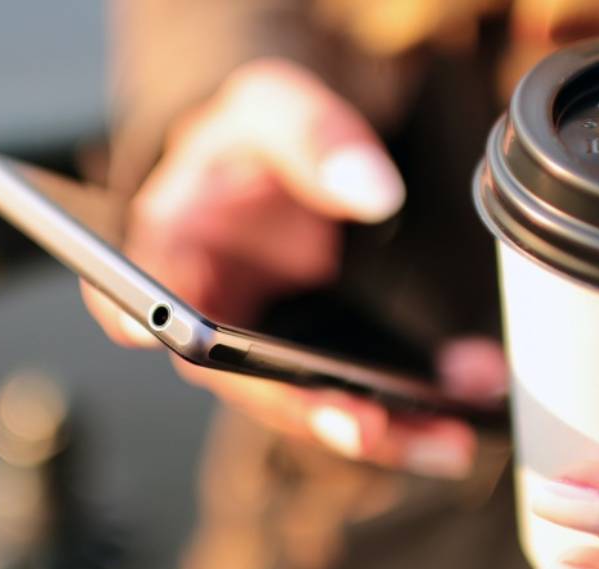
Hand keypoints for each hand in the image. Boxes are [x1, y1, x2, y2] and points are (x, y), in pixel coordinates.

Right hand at [83, 58, 505, 477]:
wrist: (279, 164)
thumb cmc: (253, 140)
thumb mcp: (277, 106)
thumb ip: (314, 138)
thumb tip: (372, 193)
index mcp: (172, 243)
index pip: (136, 290)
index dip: (142, 319)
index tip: (157, 335)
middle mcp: (204, 308)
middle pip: (237, 378)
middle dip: (304, 408)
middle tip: (368, 424)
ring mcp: (253, 340)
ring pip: (301, 403)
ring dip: (375, 427)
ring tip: (445, 433)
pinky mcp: (299, 356)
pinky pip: (344, 392)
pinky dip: (404, 405)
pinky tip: (462, 392)